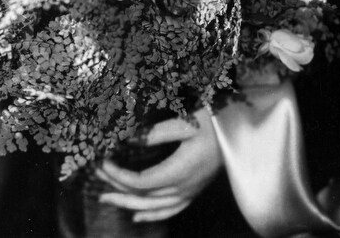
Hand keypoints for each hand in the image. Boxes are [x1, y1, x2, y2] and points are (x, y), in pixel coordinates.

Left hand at [95, 108, 222, 222]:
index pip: (140, 182)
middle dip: (117, 188)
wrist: (242, 132)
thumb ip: (155, 133)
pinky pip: (170, 211)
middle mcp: (184, 187)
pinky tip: (139, 217)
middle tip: (97, 177)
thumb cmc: (214, 123)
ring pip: (154, 208)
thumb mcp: (185, 122)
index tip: (103, 162)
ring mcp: (190, 192)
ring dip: (128, 203)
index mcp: (180, 171)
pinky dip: (151, 216)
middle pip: (143, 197)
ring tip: (107, 198)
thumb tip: (127, 138)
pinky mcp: (194, 190)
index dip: (118, 175)